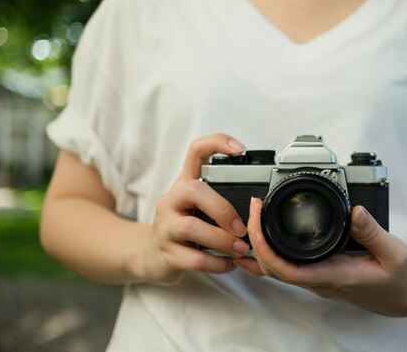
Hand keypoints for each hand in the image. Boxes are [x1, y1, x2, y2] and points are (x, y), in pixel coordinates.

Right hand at [128, 133, 250, 284]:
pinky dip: (217, 264)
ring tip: (240, 249)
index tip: (241, 150)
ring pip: (191, 228)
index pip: (196, 151)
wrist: (149, 255)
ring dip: (222, 240)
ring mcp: (166, 227)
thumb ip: (220, 197)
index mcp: (184, 184)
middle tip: (241, 227)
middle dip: (222, 208)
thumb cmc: (181, 226)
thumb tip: (258, 202)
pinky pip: (194, 259)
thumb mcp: (196, 205)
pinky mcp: (167, 254)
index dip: (217, 143)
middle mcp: (171, 201)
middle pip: (193, 190)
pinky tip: (229, 264)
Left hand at [234, 198, 406, 316]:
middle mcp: (320, 281)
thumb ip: (373, 233)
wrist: (404, 296)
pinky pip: (286, 266)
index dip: (265, 247)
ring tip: (255, 215)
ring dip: (260, 245)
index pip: (287, 270)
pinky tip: (264, 237)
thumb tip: (355, 212)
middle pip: (273, 268)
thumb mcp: (395, 253)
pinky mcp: (320, 274)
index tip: (258, 220)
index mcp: (335, 276)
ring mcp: (318, 279)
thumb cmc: (400, 278)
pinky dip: (270, 251)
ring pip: (276, 269)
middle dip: (256, 239)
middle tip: (255, 207)